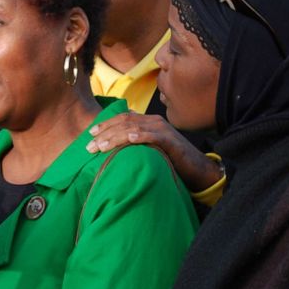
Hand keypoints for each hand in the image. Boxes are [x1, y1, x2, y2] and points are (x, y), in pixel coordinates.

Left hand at [86, 112, 220, 191]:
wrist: (198, 169)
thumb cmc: (171, 161)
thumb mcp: (149, 149)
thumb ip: (135, 144)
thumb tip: (114, 149)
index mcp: (148, 122)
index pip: (122, 118)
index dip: (106, 124)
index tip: (90, 134)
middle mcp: (154, 122)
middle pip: (124, 122)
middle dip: (105, 133)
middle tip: (89, 146)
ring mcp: (163, 130)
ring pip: (134, 129)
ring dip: (115, 137)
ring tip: (101, 146)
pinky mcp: (171, 142)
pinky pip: (154, 136)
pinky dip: (141, 136)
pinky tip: (130, 139)